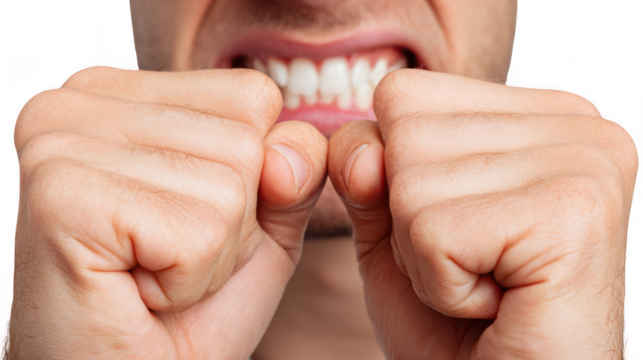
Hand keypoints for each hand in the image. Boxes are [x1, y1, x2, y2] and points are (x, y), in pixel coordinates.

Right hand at [10, 66, 326, 358]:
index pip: (253, 97)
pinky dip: (186, 282)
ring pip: (228, 186)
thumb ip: (294, 172)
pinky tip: (133, 290)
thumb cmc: (183, 308)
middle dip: (232, 224)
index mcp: (123, 93)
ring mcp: (62, 139)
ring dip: (210, 256)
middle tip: (165, 259)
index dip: (253, 180)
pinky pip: (197, 231)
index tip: (188, 222)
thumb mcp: (260, 229)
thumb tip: (292, 150)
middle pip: (245, 140)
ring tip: (147, 274)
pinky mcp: (61, 192)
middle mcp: (82, 99)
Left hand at [328, 70, 636, 358]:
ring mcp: (583, 162)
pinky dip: (443, 286)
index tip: (457, 230)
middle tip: (474, 266)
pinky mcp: (573, 213)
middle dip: (410, 221)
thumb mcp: (394, 230)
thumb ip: (366, 172)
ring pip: (410, 184)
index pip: (402, 95)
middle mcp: (574, 123)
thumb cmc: (458, 319)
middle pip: (403, 133)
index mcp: (538, 113)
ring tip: (488, 284)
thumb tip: (362, 149)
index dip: (394, 178)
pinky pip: (433, 233)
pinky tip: (498, 303)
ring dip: (425, 258)